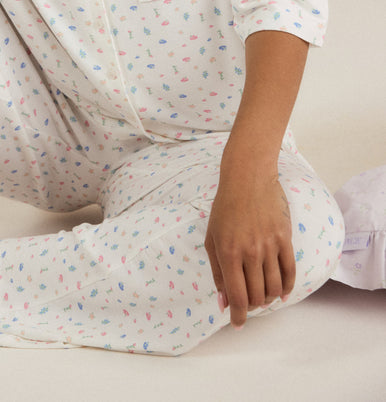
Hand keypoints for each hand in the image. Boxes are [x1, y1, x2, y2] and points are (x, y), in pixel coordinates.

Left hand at [204, 167, 294, 328]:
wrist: (248, 178)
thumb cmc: (225, 208)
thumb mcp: (212, 238)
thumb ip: (218, 272)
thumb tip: (223, 303)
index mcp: (228, 253)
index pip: (238, 297)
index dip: (239, 316)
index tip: (238, 323)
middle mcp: (250, 252)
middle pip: (258, 296)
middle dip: (253, 305)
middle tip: (249, 302)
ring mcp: (269, 246)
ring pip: (274, 288)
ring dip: (269, 298)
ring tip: (263, 295)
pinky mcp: (285, 238)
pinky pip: (290, 272)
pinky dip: (287, 288)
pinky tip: (282, 292)